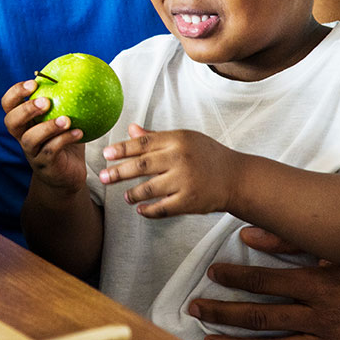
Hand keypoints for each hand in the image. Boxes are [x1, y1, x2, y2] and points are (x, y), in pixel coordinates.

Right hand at [2, 79, 85, 192]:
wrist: (68, 174)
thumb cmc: (65, 140)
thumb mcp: (64, 117)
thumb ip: (66, 99)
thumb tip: (80, 70)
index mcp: (24, 121)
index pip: (9, 104)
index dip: (15, 92)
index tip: (33, 82)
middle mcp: (23, 136)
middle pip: (11, 122)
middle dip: (26, 109)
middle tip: (45, 101)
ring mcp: (32, 152)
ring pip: (30, 139)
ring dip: (47, 127)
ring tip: (66, 120)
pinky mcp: (45, 165)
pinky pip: (51, 152)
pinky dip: (64, 140)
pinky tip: (79, 133)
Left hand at [100, 124, 238, 216]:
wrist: (236, 177)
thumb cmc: (206, 155)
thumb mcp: (184, 139)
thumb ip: (156, 136)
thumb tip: (131, 129)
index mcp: (177, 139)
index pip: (143, 143)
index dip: (122, 149)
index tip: (106, 154)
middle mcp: (180, 158)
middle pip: (141, 165)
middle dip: (118, 172)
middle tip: (103, 176)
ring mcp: (185, 180)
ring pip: (149, 189)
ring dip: (133, 194)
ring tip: (126, 196)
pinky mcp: (190, 201)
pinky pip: (162, 208)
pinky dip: (149, 211)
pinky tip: (140, 210)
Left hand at [190, 226, 339, 339]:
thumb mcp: (331, 246)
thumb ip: (289, 240)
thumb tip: (247, 233)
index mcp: (318, 284)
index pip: (265, 282)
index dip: (235, 277)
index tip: (212, 273)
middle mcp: (321, 316)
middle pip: (262, 317)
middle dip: (223, 313)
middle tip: (196, 309)